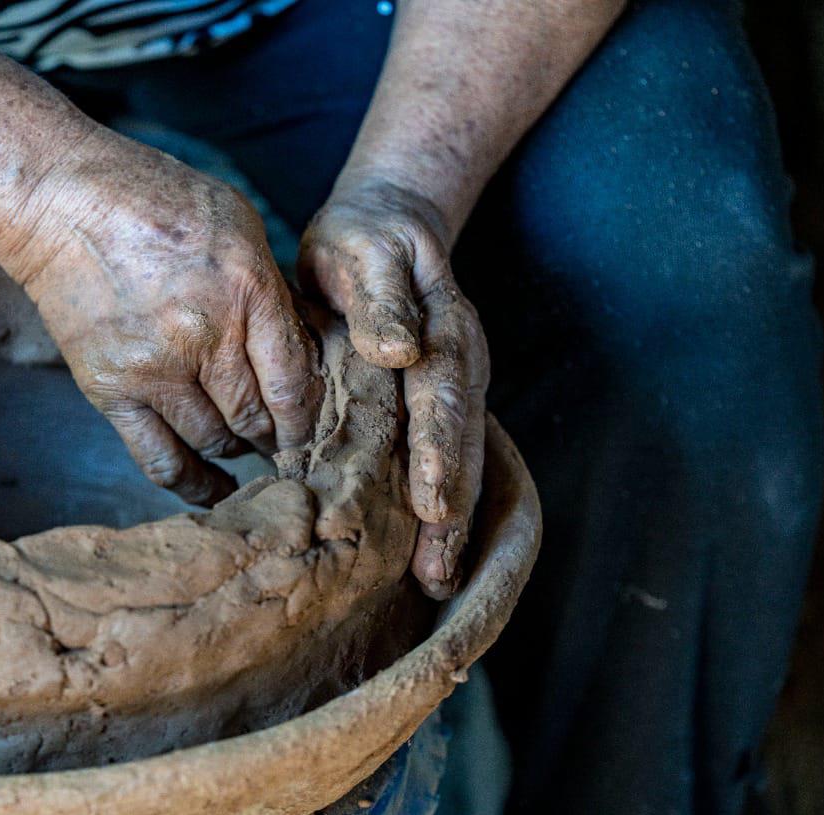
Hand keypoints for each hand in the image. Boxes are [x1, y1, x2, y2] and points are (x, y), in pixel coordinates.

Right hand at [4, 130, 322, 506]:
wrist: (59, 202)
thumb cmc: (152, 199)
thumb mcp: (236, 222)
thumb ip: (269, 289)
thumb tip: (299, 350)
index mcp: (246, 289)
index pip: (292, 378)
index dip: (307, 414)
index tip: (313, 428)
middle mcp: (205, 336)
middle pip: (256, 415)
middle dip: (278, 438)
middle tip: (288, 446)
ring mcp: (155, 369)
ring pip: (215, 440)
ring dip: (238, 451)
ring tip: (250, 452)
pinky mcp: (111, 391)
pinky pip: (160, 458)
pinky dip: (193, 484)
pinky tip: (216, 491)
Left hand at [299, 179, 488, 598]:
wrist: (384, 227)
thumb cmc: (362, 242)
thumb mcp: (363, 250)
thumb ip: (381, 298)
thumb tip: (400, 350)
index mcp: (445, 334)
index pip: (444, 401)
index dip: (439, 454)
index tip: (431, 504)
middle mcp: (459, 371)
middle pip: (461, 446)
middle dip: (452, 512)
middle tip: (437, 571)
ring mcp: (452, 393)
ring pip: (458, 462)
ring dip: (450, 522)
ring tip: (436, 579)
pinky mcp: (432, 409)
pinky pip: (439, 461)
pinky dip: (435, 508)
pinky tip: (422, 554)